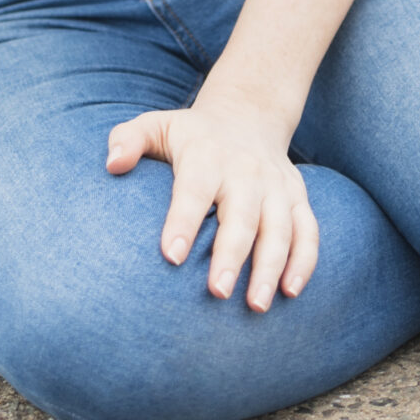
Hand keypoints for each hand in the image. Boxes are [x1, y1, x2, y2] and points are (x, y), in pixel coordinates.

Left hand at [106, 93, 319, 310]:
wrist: (248, 115)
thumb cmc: (191, 135)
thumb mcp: (157, 125)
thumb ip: (128, 139)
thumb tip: (112, 164)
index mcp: (206, 154)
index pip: (194, 189)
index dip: (184, 221)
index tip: (172, 256)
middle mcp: (245, 170)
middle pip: (241, 214)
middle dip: (231, 254)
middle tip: (216, 292)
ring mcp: (276, 185)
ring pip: (280, 227)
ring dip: (271, 266)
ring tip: (256, 305)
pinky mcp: (297, 198)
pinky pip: (308, 230)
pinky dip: (304, 261)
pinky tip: (290, 292)